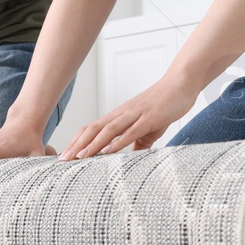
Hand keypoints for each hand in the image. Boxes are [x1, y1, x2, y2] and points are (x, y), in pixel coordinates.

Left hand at [59, 77, 197, 160]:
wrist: (180, 84)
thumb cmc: (164, 105)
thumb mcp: (148, 128)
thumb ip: (138, 143)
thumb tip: (132, 159)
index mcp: (120, 116)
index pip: (92, 128)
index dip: (77, 141)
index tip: (65, 155)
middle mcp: (123, 114)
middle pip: (94, 129)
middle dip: (77, 144)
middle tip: (63, 160)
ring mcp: (135, 115)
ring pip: (108, 130)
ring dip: (92, 144)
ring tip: (79, 157)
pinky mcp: (149, 118)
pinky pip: (130, 131)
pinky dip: (117, 142)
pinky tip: (107, 152)